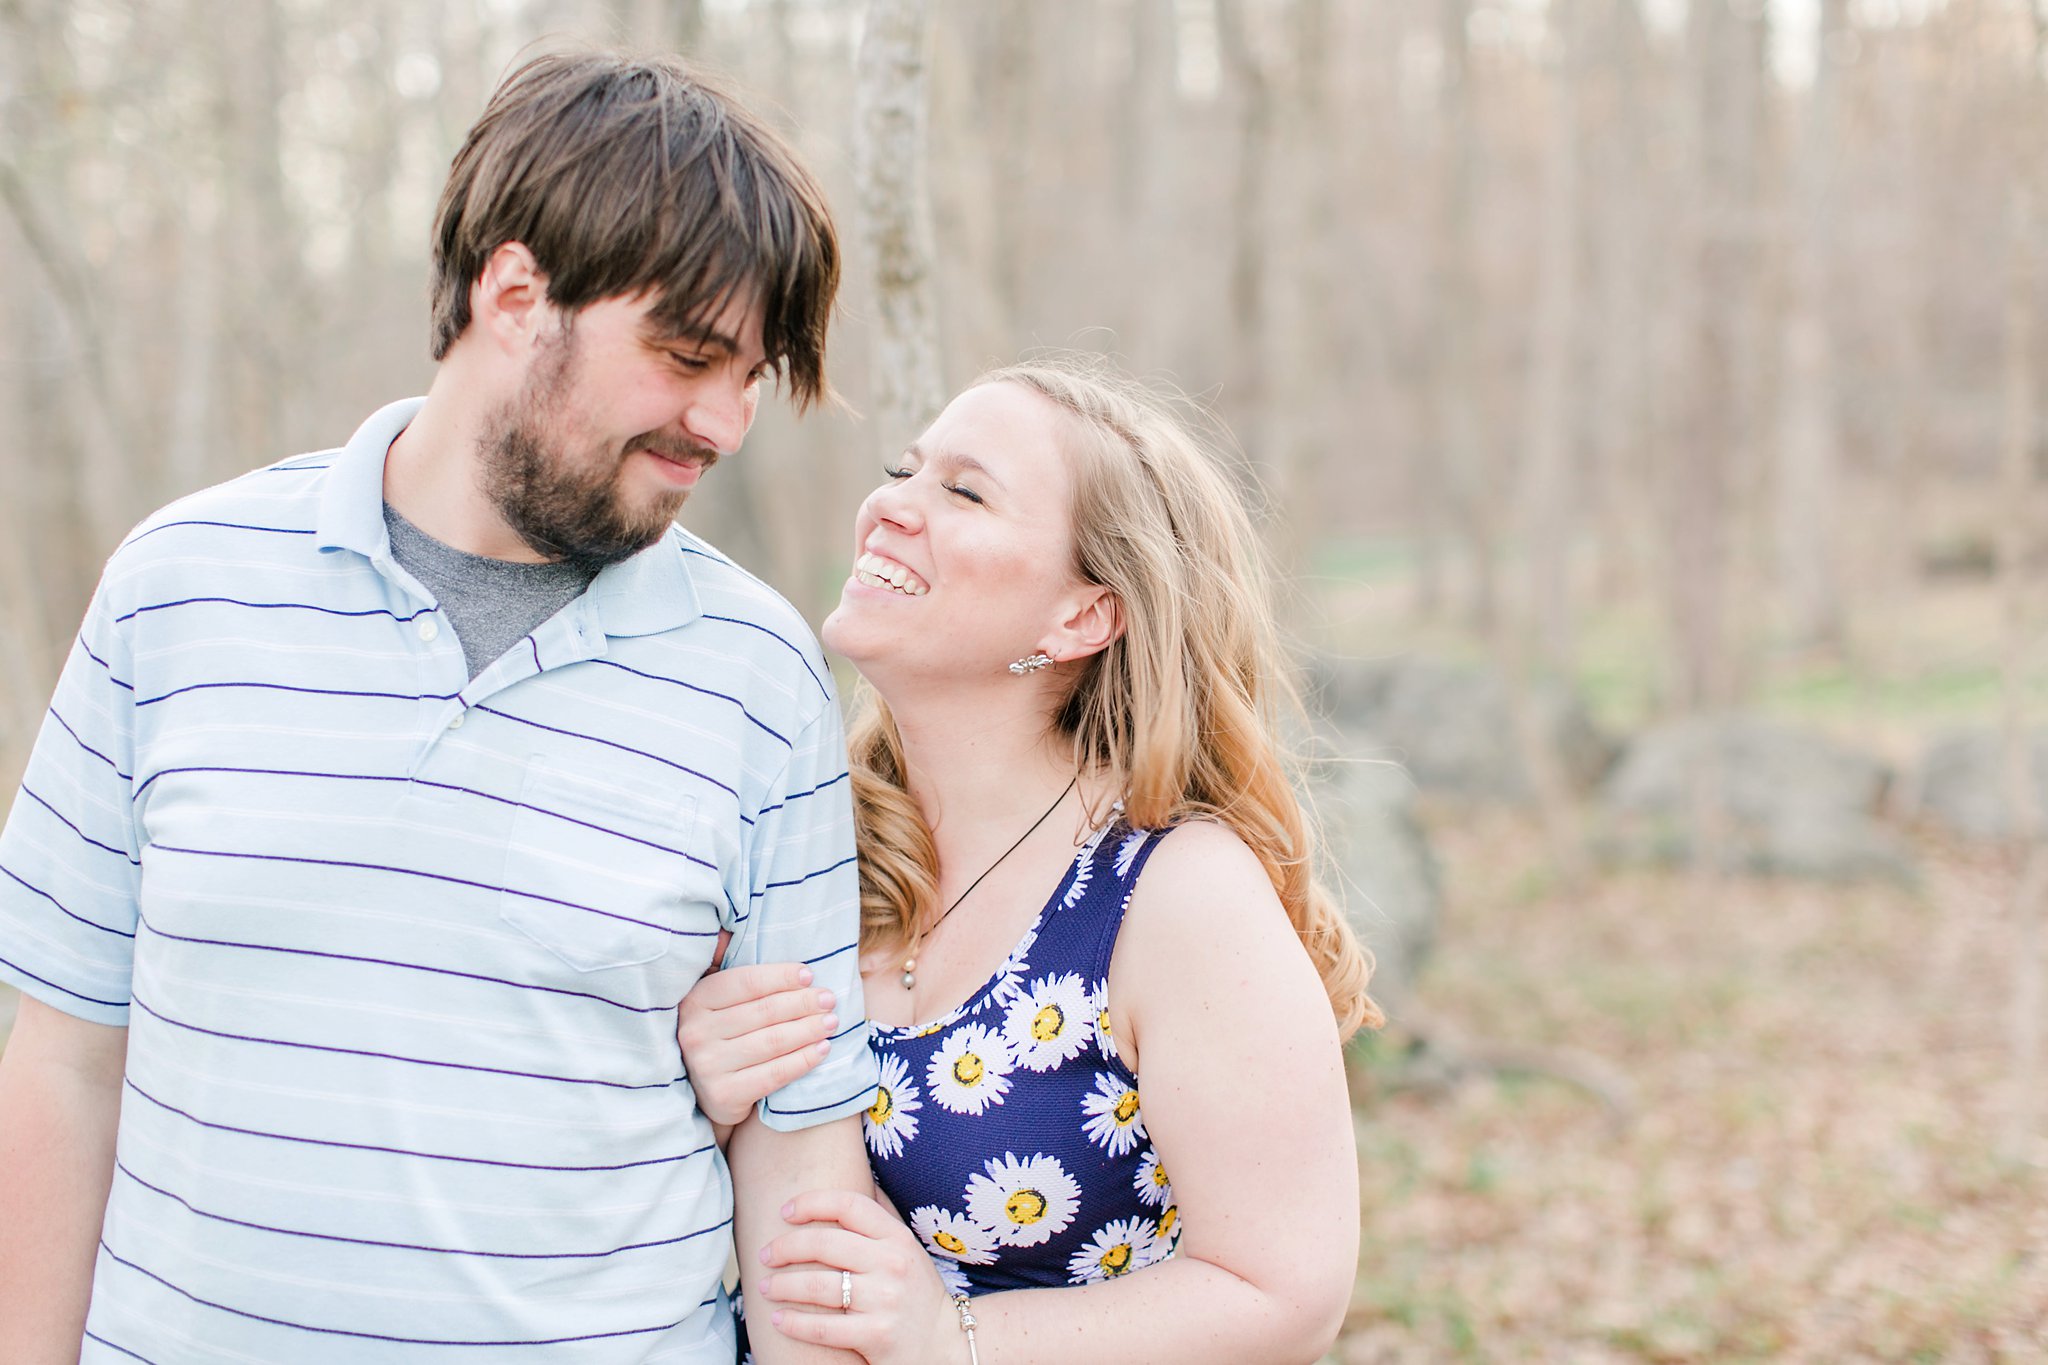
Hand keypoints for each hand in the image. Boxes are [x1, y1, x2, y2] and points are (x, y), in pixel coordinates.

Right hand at [679, 943, 838, 1126]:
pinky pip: (773, 1074)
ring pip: (772, 1042)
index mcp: (695, 1000)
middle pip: (763, 1012)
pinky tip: (822, 1050)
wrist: (706, 1092)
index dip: (781, 977)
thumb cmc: (722, 1034)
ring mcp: (707, 1065)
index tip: (809, 974)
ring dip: (808, 1030)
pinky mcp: (723, 1095)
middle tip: (829, 999)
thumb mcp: (716, 1001)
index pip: (745, 982)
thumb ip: (729, 971)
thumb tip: (731, 931)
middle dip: (803, 1003)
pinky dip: (802, 1060)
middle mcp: (696, 1031)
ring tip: (832, 1022)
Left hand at [759, 1191, 959, 1364]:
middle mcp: (892, 1263)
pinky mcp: (877, 1335)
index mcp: (896, 1237)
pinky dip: (794, 1323)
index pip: (848, 1205)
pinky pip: (823, 1328)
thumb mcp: (905, 1249)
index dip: (811, 1202)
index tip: (785, 1211)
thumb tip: (848, 1182)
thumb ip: (878, 1220)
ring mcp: (885, 1300)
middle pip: (823, 1243)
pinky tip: (778, 1319)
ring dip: (782, 1286)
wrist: (946, 1343)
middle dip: (784, 1247)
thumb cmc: (915, 1292)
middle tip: (764, 1255)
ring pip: (817, 1286)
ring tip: (764, 1287)